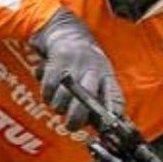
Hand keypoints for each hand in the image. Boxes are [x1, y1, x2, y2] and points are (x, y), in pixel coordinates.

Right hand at [30, 7, 124, 130]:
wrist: (67, 33)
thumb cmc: (86, 62)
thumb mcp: (102, 75)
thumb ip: (105, 97)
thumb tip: (111, 121)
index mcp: (106, 76)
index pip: (115, 99)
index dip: (112, 117)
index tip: (106, 128)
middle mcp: (92, 71)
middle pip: (85, 103)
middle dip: (76, 118)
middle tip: (71, 125)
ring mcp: (73, 68)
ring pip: (62, 102)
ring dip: (58, 107)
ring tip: (60, 102)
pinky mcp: (55, 66)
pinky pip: (48, 93)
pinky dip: (47, 97)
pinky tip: (51, 92)